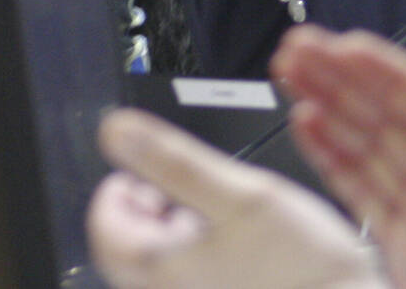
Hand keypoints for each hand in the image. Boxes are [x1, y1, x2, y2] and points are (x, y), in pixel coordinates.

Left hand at [87, 107, 383, 288]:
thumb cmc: (302, 268)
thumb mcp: (238, 193)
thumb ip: (173, 160)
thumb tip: (116, 131)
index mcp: (157, 266)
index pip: (102, 221)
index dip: (130, 183)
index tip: (161, 173)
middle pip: (128, 243)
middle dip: (157, 208)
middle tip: (196, 195)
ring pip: (161, 261)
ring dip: (183, 232)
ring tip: (225, 220)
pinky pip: (191, 280)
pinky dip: (204, 257)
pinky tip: (241, 250)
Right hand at [272, 26, 405, 288]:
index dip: (387, 74)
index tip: (348, 47)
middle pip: (391, 117)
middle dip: (344, 79)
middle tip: (301, 50)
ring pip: (368, 146)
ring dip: (329, 108)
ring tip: (292, 76)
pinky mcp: (404, 247)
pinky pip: (359, 190)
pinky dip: (329, 157)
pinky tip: (306, 128)